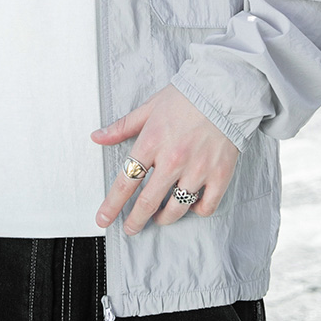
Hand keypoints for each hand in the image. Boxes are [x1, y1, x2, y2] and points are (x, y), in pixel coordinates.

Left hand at [91, 84, 239, 233]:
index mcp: (151, 142)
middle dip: (135, 221)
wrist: (224, 91)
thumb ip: (122, 127)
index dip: (112, 205)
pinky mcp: (220, 175)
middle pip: (147, 203)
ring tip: (158, 218)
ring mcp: (197, 170)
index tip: (103, 219)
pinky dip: (196, 210)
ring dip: (163, 218)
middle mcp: (173, 160)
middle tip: (130, 229)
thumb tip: (97, 137)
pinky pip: (206, 206)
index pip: (125, 181)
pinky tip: (190, 205)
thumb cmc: (185, 98)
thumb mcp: (148, 108)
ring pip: (176, 209)